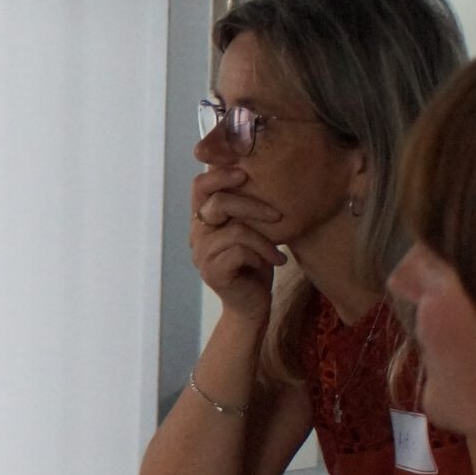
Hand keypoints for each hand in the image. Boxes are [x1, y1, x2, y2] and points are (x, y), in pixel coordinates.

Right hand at [189, 166, 287, 322]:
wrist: (251, 304)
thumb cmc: (255, 263)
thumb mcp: (252, 228)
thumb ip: (246, 207)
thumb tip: (263, 170)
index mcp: (203, 219)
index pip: (200, 186)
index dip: (220, 174)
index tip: (245, 173)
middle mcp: (197, 233)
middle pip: (217, 202)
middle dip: (252, 205)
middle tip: (277, 215)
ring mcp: (201, 254)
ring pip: (235, 230)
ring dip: (264, 240)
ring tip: (278, 252)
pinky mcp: (211, 271)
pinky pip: (240, 251)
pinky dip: (262, 255)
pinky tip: (272, 263)